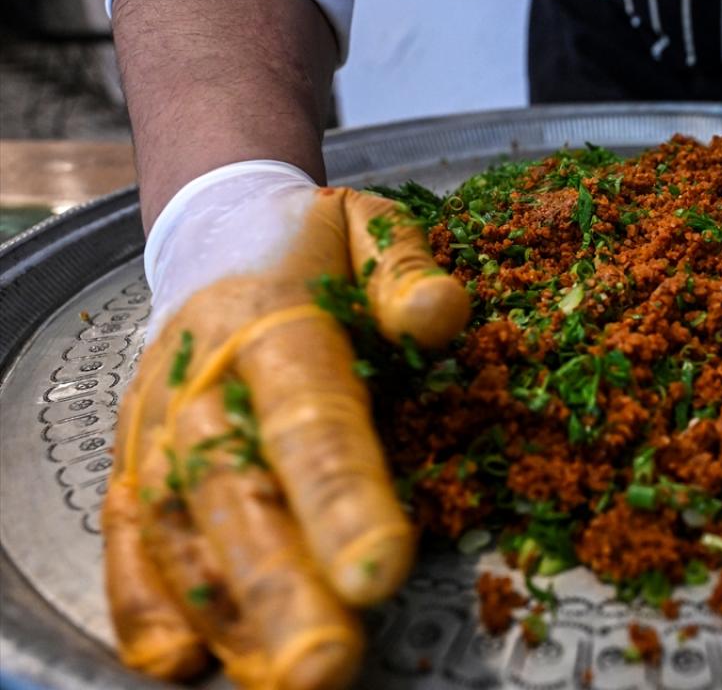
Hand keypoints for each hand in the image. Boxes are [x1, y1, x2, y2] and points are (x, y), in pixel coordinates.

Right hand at [103, 162, 468, 686]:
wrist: (217, 234)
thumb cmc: (314, 246)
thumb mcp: (370, 227)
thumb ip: (403, 268)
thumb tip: (441, 315)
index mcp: (270, 318)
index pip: (308, 416)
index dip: (343, 495)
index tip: (383, 568)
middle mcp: (201, 378)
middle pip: (236, 489)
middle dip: (281, 583)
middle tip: (327, 663)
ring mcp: (159, 422)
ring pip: (182, 526)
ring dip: (226, 610)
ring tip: (278, 678)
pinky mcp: (136, 458)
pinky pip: (130, 532)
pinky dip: (143, 598)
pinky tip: (180, 660)